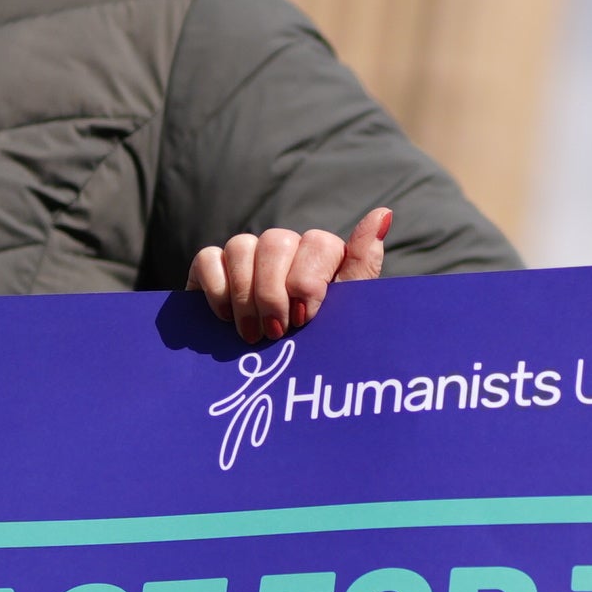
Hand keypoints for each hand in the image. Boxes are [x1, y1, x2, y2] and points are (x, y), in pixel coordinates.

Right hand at [190, 205, 390, 343]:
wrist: (274, 378)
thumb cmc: (317, 344)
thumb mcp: (345, 314)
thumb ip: (362, 265)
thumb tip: (383, 213)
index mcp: (323, 257)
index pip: (318, 243)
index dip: (308, 281)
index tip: (306, 319)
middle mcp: (286, 248)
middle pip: (277, 242)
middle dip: (274, 293)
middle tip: (276, 332)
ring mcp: (248, 254)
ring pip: (241, 246)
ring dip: (245, 296)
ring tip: (252, 334)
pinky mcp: (213, 266)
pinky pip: (208, 259)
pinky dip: (217, 289)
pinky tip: (225, 318)